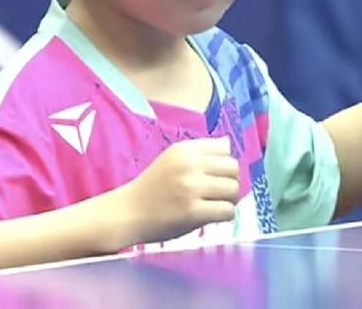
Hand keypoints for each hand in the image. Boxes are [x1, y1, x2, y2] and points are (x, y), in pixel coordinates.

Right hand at [120, 137, 239, 245]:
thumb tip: (228, 144)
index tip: (216, 176)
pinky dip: (225, 216)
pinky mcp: (192, 212)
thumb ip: (199, 152)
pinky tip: (213, 216)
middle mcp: (189, 165)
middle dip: (231, 182)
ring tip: (217, 205)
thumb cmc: (152, 188)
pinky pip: (227, 211)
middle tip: (220, 194)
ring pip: (233, 190)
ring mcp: (191, 188)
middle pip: (233, 168)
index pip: (225, 148)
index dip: (224, 164)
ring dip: (230, 200)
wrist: (128, 212)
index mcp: (184, 150)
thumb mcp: (172, 159)